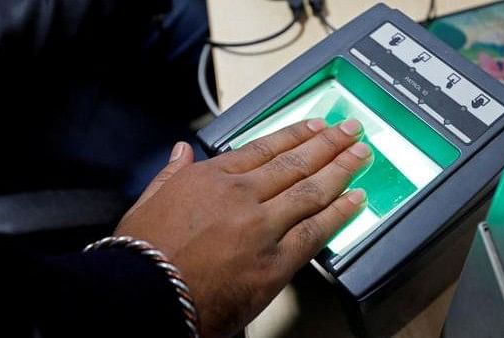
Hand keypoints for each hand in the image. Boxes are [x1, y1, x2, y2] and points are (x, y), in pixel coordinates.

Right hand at [115, 118, 371, 336]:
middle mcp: (242, 195)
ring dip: (340, 169)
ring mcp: (262, 227)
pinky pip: (314, 233)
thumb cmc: (142, 253)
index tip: (316, 126)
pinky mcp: (274, 262)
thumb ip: (171, 173)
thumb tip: (181, 150)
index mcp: (212, 178)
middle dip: (328, 144)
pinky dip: (338, 214)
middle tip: (351, 130)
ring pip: (311, 191)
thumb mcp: (149, 201)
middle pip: (295, 164)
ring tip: (361, 154)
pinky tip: (356, 199)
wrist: (143, 296)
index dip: (295, 135)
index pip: (264, 149)